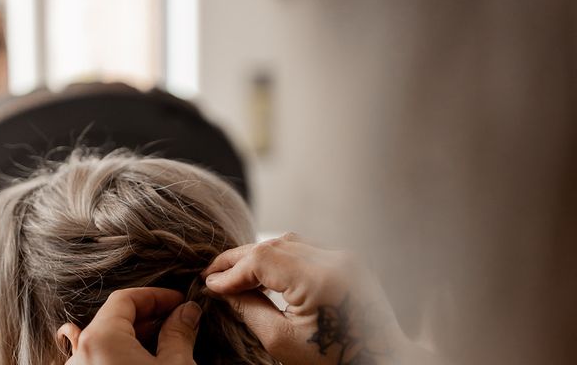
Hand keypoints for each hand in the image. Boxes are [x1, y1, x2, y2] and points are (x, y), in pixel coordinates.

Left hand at [59, 287, 201, 364]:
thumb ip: (179, 333)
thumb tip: (187, 312)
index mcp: (99, 339)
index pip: (126, 299)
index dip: (157, 296)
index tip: (180, 301)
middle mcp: (79, 355)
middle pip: (115, 320)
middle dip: (150, 318)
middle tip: (179, 322)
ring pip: (107, 343)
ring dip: (138, 339)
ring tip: (168, 346)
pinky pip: (101, 361)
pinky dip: (124, 356)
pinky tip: (147, 362)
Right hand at [202, 233, 405, 364]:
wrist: (384, 361)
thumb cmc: (335, 360)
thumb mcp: (283, 341)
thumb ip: (250, 309)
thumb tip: (223, 288)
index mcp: (321, 278)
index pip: (262, 259)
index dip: (231, 270)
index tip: (210, 283)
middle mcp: (335, 258)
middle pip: (273, 244)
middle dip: (239, 258)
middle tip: (213, 272)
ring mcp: (345, 255)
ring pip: (288, 241)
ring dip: (258, 254)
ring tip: (234, 272)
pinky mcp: (348, 259)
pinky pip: (305, 247)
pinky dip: (280, 255)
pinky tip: (264, 270)